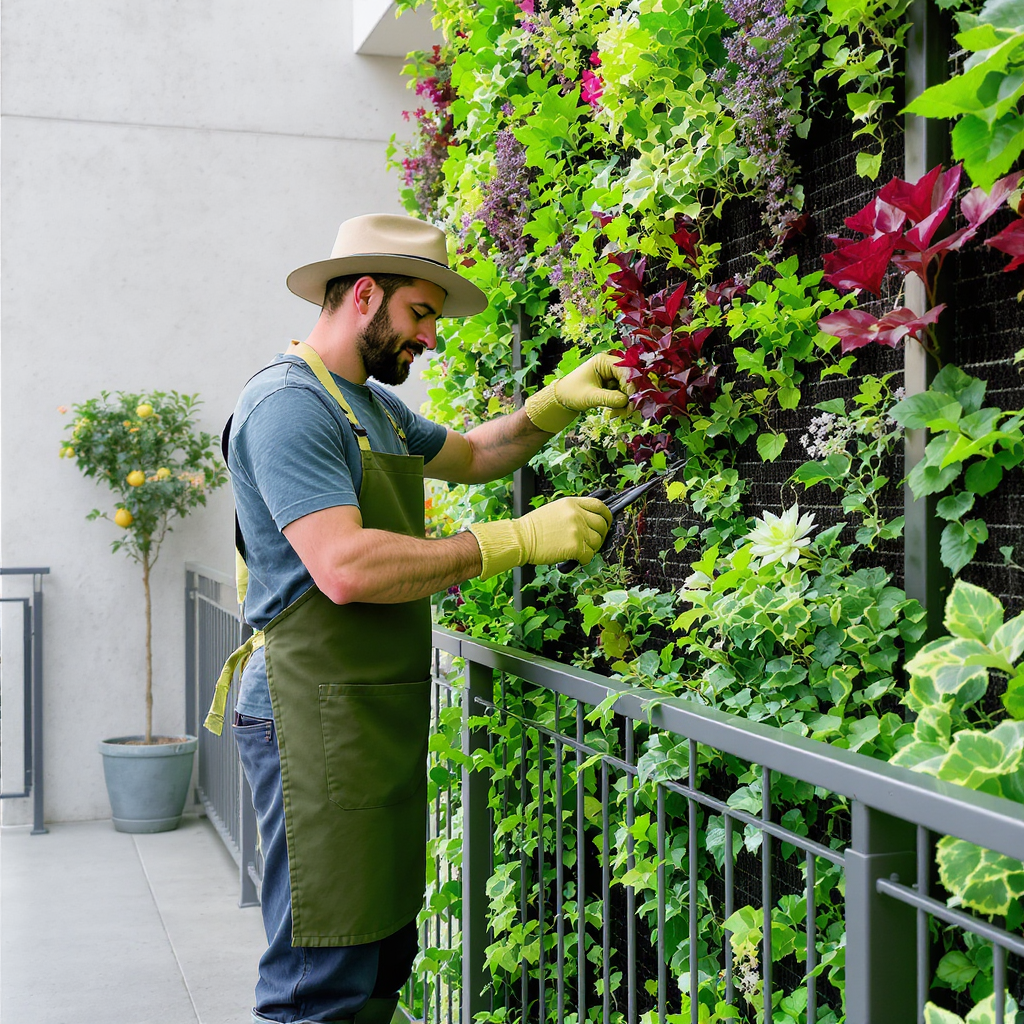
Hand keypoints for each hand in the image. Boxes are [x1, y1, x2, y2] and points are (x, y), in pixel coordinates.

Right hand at [468, 497, 612, 579]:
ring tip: (581, 551)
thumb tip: (589, 522)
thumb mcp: (554, 510)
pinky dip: (585, 559)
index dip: (607, 515)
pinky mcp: (575, 546)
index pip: (599, 505)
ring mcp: (577, 530)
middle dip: (601, 535)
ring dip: (591, 548)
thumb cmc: (533, 528)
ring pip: (597, 542)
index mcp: (572, 503)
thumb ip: (573, 512)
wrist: (520, 538)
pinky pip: (589, 555)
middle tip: (594, 541)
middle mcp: (577, 514)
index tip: (607, 522)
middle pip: (602, 524)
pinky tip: (577, 559)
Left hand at [524, 352, 630, 432]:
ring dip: (627, 402)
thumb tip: (626, 401)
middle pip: (629, 379)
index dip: (631, 384)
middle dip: (630, 395)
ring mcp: (613, 376)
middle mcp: (611, 366)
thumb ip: (608, 398)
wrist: (562, 399)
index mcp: (604, 361)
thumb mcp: (590, 396)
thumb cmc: (572, 393)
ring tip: (619, 414)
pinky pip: (624, 395)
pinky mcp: (613, 386)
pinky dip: (622, 404)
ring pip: (628, 389)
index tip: (633, 400)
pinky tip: (615, 412)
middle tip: (630, 410)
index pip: (625, 369)